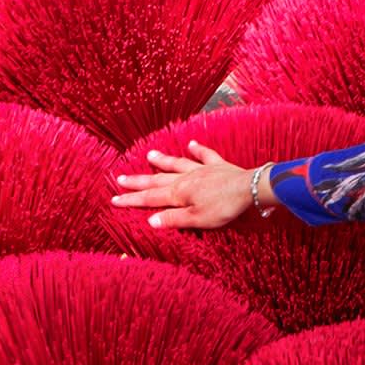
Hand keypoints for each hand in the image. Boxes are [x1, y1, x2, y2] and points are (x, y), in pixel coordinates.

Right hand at [110, 142, 255, 228]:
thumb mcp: (197, 219)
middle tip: (121, 178)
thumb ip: (173, 219)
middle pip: (158, 179)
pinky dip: (197, 150)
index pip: (150, 198)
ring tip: (149, 155)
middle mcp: (186, 179)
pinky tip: (191, 144)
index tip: (114, 199)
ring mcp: (202, 170)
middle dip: (138, 181)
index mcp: (179, 193)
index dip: (132, 199)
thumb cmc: (224, 207)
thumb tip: (150, 220)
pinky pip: (205, 155)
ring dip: (163, 160)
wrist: (250, 189)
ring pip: (177, 164)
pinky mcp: (218, 166)